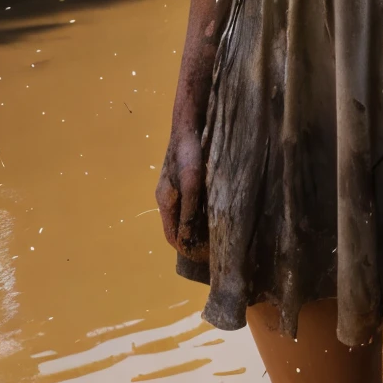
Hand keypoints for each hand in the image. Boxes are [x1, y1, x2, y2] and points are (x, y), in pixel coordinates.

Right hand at [157, 119, 207, 263]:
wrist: (188, 124)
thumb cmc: (189, 154)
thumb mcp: (191, 184)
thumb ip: (188, 212)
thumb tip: (187, 241)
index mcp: (165, 202)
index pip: (172, 237)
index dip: (186, 249)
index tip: (205, 257)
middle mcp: (167, 198)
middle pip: (177, 228)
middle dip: (192, 240)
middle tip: (214, 248)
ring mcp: (174, 188)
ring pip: (184, 216)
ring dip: (197, 227)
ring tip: (217, 235)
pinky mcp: (183, 179)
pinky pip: (191, 205)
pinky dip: (201, 214)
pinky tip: (216, 213)